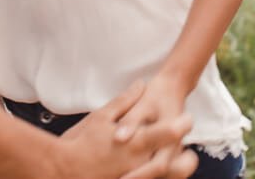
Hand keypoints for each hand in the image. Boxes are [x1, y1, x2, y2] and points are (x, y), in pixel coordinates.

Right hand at [58, 80, 197, 178]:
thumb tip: (140, 84)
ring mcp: (135, 177)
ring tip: (175, 165)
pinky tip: (152, 170)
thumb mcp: (101, 116)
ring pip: (166, 177)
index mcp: (134, 142)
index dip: (181, 125)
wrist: (64, 169)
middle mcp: (139, 162)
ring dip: (174, 172)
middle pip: (175, 164)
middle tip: (190, 155)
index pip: (167, 132)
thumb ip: (125, 102)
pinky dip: (156, 177)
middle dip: (187, 160)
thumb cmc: (81, 141)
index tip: (187, 119)